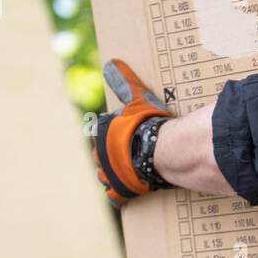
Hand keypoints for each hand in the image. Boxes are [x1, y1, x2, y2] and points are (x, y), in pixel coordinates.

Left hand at [92, 59, 175, 207]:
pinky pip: (114, 195)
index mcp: (102, 132)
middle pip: (104, 155)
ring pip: (107, 175)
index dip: (116, 136)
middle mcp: (100, 154)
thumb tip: (112, 61)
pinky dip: (119, 195)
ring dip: (116, 174)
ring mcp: (108, 174)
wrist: (157, 150)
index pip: (104, 133)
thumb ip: (124, 82)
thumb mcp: (136, 99)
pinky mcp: (118, 189)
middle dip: (114, 156)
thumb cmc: (146, 123)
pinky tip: (125, 194)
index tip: (126, 138)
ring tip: (129, 173)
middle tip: (130, 155)